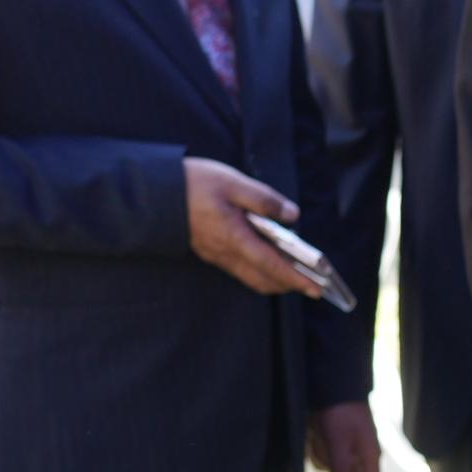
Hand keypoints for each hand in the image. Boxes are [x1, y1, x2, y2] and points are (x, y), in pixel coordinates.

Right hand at [183, 157, 308, 295]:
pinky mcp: (210, 251)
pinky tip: (269, 257)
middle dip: (289, 284)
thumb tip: (292, 216)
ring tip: (296, 272)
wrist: (155, 192)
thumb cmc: (194, 184)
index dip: (296, 278)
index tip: (317, 288)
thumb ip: (265, 200)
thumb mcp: (233, 183)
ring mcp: (216, 254)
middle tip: (312, 284)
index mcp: (234, 236)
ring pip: (251, 276)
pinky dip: (259, 268)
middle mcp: (225, 252)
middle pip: (263, 279)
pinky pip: (239, 268)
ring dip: (274, 278)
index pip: (271, 265)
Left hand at [308, 403, 379, 471]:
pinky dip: (319, 449)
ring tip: (315, 437)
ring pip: (336, 469)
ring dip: (323, 457)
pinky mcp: (341, 441)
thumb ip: (343, 471)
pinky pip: (328, 455)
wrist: (333, 382)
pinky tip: (314, 434)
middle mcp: (365, 455)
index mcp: (370, 457)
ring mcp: (353, 448)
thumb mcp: (338, 443)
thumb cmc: (338, 412)